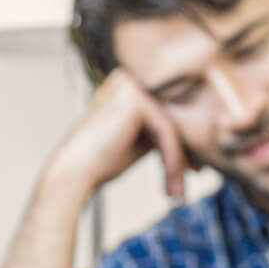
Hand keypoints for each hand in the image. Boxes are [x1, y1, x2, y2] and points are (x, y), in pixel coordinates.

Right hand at [40, 68, 187, 200]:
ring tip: (177, 189)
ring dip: (178, 160)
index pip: (161, 112)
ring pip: (170, 126)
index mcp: (123, 84)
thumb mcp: (135, 141)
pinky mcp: (136, 100)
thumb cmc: (98, 162)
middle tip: (195, 175)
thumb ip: (156, 131)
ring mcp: (130, 86)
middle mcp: (126, 78)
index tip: (191, 168)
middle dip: (184, 149)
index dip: (178, 141)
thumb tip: (187, 135)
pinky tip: (172, 180)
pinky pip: (166, 131)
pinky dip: (172, 158)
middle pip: (168, 117)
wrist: (73, 173)